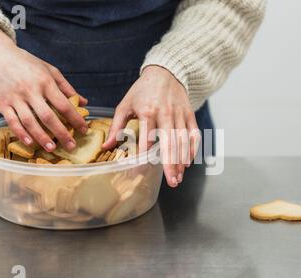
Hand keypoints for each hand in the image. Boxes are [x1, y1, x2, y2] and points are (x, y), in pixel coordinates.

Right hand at [0, 25, 87, 151]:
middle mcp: (30, 90)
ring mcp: (15, 98)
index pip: (64, 105)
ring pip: (30, 122)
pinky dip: (21, 134)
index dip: (75, 119)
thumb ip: (67, 88)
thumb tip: (83, 103)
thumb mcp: (50, 70)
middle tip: (72, 146)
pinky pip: (12, 122)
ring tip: (52, 148)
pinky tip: (30, 143)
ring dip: (42, 137)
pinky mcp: (2, 104)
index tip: (84, 130)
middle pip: (48, 116)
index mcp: (45, 82)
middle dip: (62, 133)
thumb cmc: (27, 63)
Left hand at [103, 65, 200, 187]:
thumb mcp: (125, 106)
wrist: (165, 72)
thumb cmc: (142, 90)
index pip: (147, 139)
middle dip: (170, 165)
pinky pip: (193, 134)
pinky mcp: (189, 115)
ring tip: (178, 177)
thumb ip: (117, 127)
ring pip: (183, 142)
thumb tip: (106, 146)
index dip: (145, 156)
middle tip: (172, 182)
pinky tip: (188, 162)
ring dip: (181, 161)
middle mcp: (165, 114)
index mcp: (147, 111)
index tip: (141, 171)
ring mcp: (179, 115)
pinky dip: (192, 149)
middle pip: (169, 144)